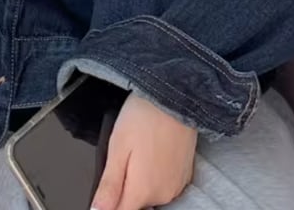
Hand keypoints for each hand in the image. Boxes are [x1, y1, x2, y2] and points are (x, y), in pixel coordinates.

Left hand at [90, 93, 196, 209]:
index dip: (109, 204)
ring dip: (139, 181)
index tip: (110, 184)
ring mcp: (176, 186)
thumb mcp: (117, 147)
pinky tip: (151, 151)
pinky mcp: (185, 176)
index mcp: (142, 190)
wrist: (175, 95)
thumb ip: (108, 186)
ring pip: (148, 195)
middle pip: (134, 204)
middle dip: (123, 189)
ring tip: (138, 150)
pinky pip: (163, 185)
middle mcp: (162, 194)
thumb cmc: (144, 115)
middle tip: (123, 157)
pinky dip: (154, 174)